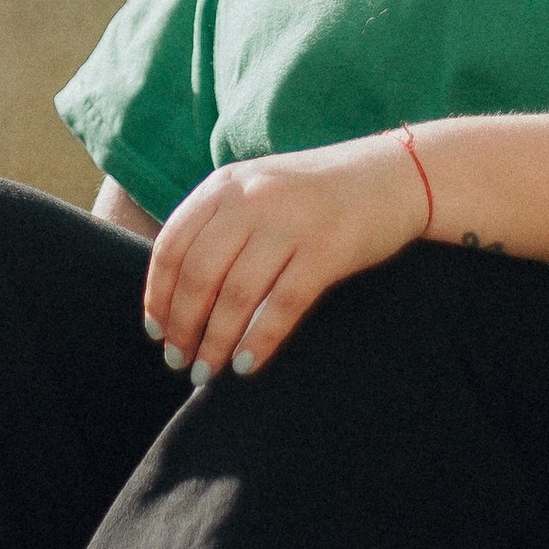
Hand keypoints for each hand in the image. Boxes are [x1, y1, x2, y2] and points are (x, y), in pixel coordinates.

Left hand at [141, 136, 427, 381]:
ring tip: (206, 372)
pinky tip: (246, 365)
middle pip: (200, 274)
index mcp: (226, 185)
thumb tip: (176, 291)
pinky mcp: (328, 251)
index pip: (173, 245)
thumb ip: (219, 223)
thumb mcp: (258, 189)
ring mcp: (291, 224)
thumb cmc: (316, 192)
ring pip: (236, 295)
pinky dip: (258, 341)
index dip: (159, 294)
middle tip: (178, 360)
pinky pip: (282, 306)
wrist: (393, 175)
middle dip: (183, 326)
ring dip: (215, 342)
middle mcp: (253, 199)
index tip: (155, 331)